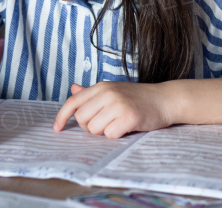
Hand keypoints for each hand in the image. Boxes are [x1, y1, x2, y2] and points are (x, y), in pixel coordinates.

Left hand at [53, 82, 171, 137]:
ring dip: (104, 132)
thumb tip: (73, 89)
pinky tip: (126, 127)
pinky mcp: (129, 117)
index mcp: (101, 87)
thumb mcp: (113, 90)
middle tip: (105, 123)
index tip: (57, 128)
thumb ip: (91, 93)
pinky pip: (110, 134)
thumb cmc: (137, 98)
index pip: (73, 102)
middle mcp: (107, 93)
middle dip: (90, 127)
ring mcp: (118, 104)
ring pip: (95, 129)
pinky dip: (116, 135)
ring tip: (117, 124)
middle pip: (82, 119)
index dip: (62, 116)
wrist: (165, 100)